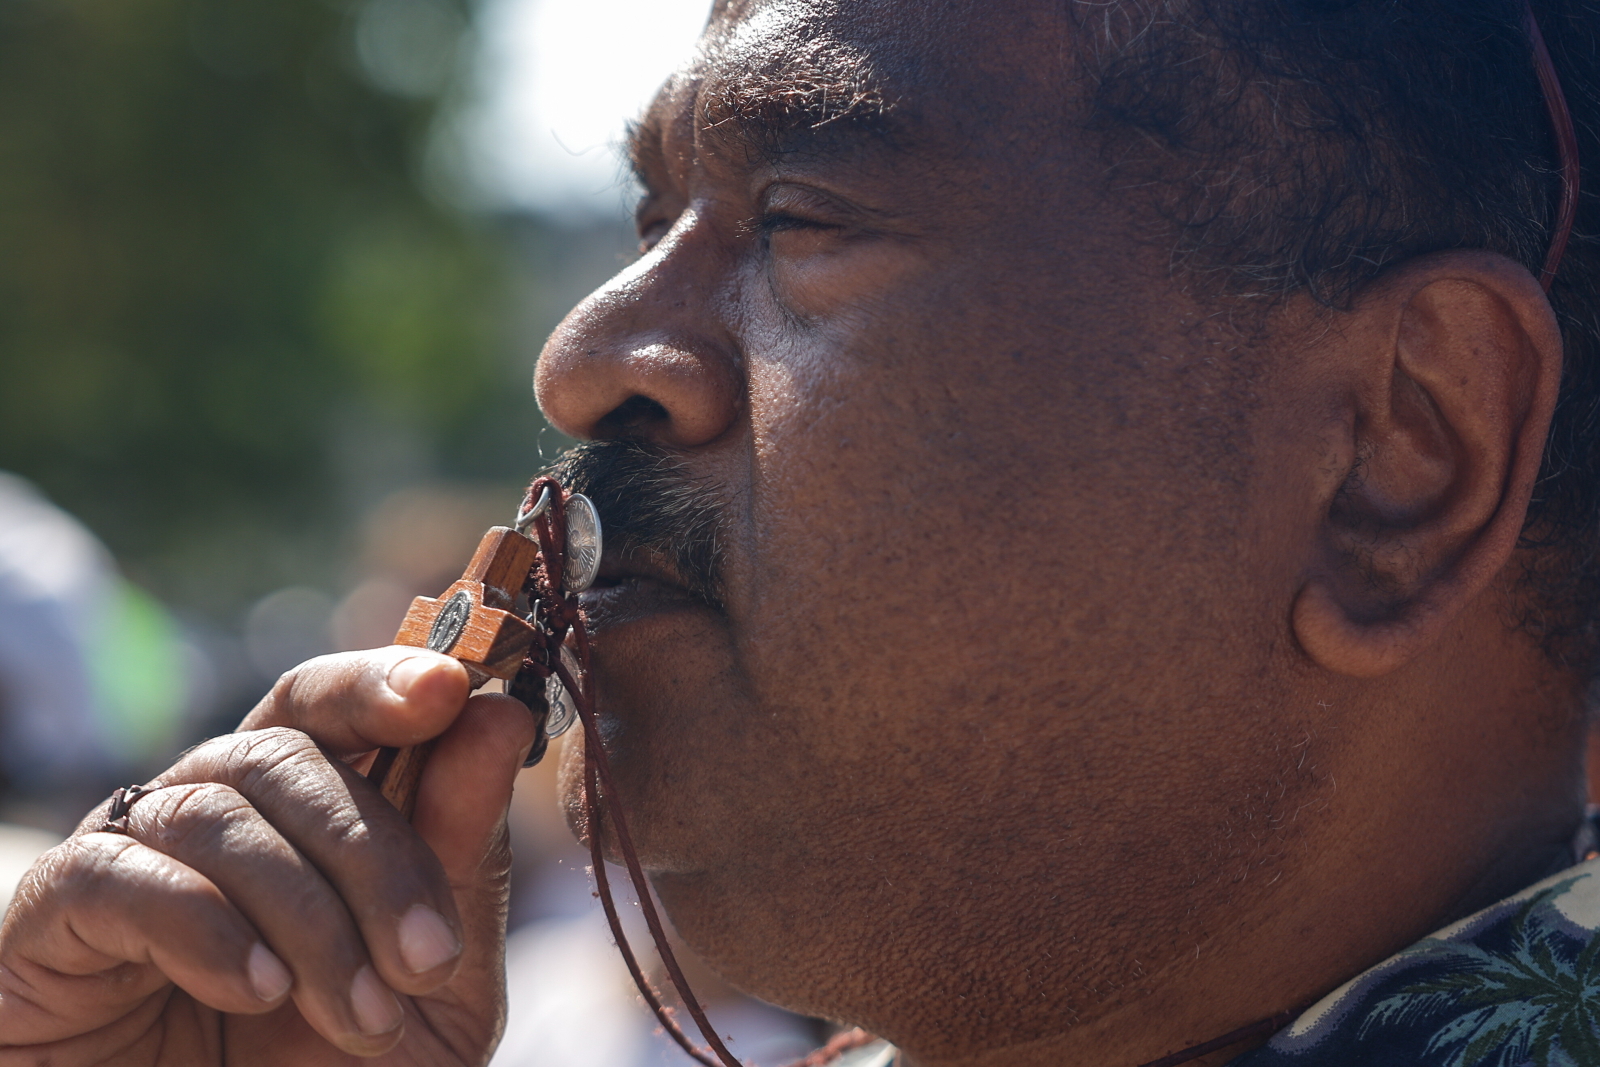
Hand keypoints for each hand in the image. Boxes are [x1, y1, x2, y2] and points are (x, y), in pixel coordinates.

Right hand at [0, 645, 537, 1064]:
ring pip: (219, 811)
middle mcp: (210, 812)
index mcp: (298, 812)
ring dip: (309, 914)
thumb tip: (499, 717)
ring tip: (361, 1016)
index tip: (450, 691)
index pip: (329, 703)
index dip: (384, 681)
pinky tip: (258, 989)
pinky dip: (206, 926)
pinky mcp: (50, 918)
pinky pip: (119, 872)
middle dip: (376, 851)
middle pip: (290, 753)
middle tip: (429, 958)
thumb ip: (465, 857)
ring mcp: (126, 857)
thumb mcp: (434, 982)